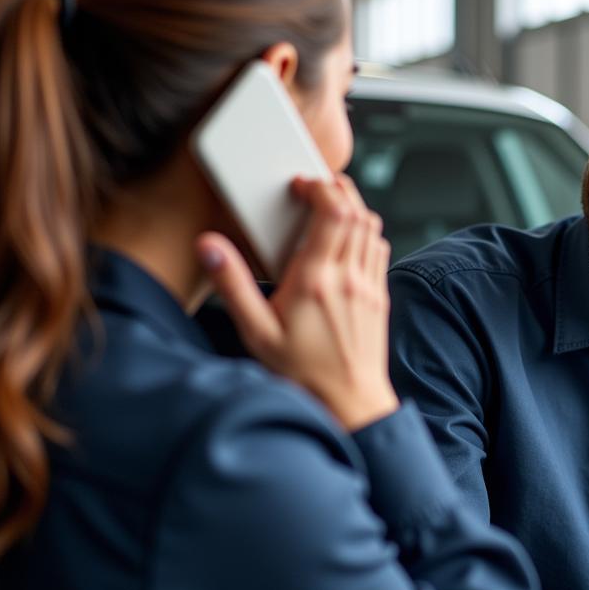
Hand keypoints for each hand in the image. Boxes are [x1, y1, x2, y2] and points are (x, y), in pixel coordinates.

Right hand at [196, 174, 398, 430]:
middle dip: (338, 188)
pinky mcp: (378, 297)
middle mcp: (348, 277)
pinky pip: (379, 249)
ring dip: (353, 208)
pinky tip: (346, 242)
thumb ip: (232, 286)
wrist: (349, 403)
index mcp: (316, 280)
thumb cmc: (301, 373)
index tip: (300, 186)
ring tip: (327, 209)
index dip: (319, 188)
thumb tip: (209, 246)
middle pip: (357, 210)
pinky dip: (365, 233)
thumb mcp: (255, 333)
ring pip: (372, 227)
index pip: (333, 212)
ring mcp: (368, 286)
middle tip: (314, 187)